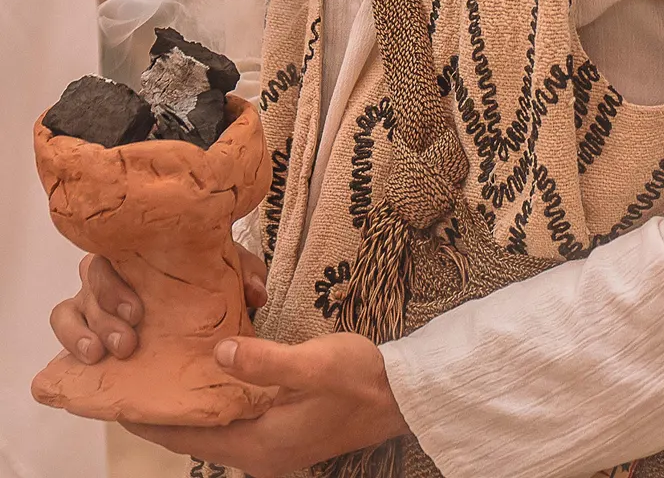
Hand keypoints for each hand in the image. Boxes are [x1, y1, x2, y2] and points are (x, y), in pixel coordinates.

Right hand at [49, 244, 267, 363]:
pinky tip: (88, 361)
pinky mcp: (85, 328)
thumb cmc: (206, 284)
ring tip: (105, 354)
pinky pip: (64, 324)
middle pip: (92, 276)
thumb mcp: (230, 276)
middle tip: (129, 340)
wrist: (196, 316)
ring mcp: (94, 300)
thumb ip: (245, 277)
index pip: (119, 246)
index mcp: (144, 250)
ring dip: (84, 331)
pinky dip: (70, 340)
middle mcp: (114, 271)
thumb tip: (257, 293)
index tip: (139, 312)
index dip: (122, 278)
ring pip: (70, 305)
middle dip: (106, 309)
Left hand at [127, 333, 407, 475]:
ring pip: (214, 427)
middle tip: (134, 375)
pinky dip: (215, 402)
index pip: (189, 436)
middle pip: (196, 434)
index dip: (151, 418)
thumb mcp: (316, 364)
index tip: (116, 398)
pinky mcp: (283, 432)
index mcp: (260, 444)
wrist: (402, 397)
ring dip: (190, 405)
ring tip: (161, 372)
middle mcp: (259, 453)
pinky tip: (208, 376)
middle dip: (164, 409)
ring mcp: (272, 445)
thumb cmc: (362, 380)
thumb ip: (265, 362)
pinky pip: (234, 420)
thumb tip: (217, 354)